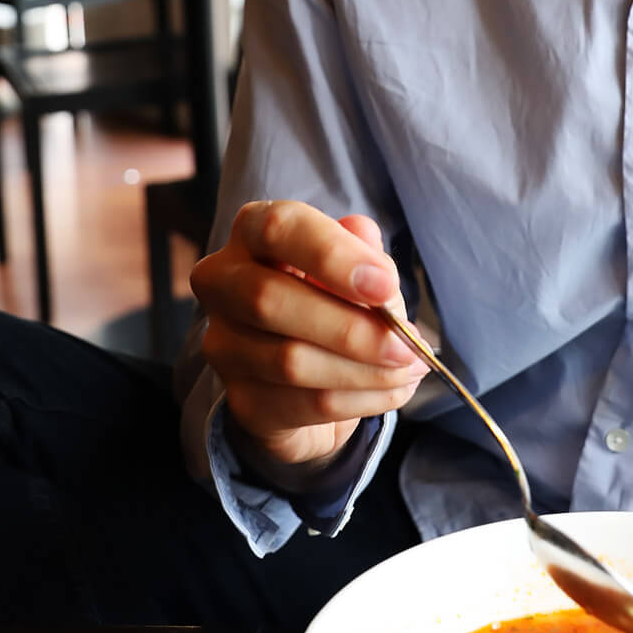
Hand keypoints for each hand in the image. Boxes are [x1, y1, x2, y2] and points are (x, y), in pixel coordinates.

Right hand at [188, 201, 425, 472]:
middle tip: (406, 344)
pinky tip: (394, 389)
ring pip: (289, 360)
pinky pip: (305, 404)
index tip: (385, 285)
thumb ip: (368, 257)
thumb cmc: (335, 301)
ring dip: (364, 370)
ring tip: (409, 368)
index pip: (277, 228)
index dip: (332, 255)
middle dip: (349, 327)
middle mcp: (223, 283)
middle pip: (268, 299)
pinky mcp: (242, 399)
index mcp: (253, 233)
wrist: (313, 375)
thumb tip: (374, 262)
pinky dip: (361, 400)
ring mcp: (224, 345)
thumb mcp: (359, 269)